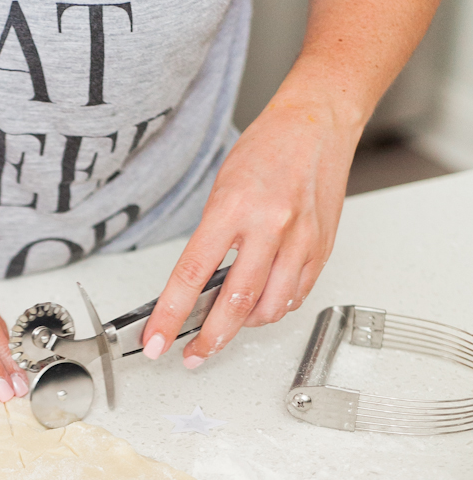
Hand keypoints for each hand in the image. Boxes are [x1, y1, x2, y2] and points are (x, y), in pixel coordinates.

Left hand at [141, 96, 361, 366]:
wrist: (318, 123)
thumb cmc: (267, 149)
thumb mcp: (222, 188)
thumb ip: (212, 239)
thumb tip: (196, 290)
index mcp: (233, 208)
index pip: (192, 276)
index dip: (170, 316)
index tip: (156, 341)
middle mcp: (270, 226)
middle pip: (235, 304)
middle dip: (209, 340)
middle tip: (192, 356)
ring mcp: (301, 240)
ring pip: (270, 309)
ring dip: (244, 328)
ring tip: (228, 325)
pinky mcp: (322, 249)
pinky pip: (296, 297)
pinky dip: (274, 309)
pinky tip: (261, 305)